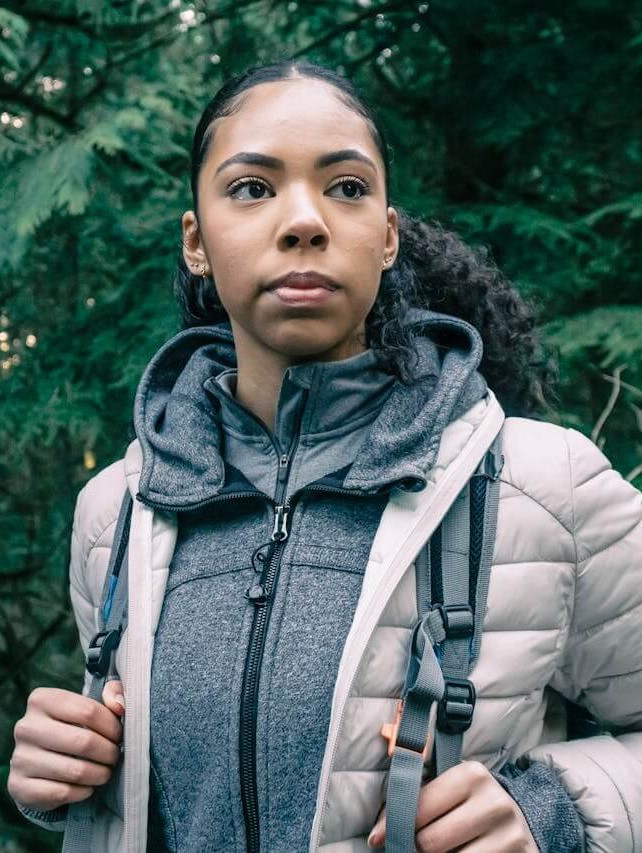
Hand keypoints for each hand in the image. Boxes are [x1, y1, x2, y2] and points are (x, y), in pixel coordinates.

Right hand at [8, 682, 124, 812]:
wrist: (39, 763)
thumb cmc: (72, 727)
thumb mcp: (89, 704)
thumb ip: (112, 694)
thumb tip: (120, 705)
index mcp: (42, 700)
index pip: (89, 711)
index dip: (112, 726)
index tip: (119, 735)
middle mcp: (26, 727)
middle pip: (83, 742)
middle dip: (109, 752)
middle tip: (115, 756)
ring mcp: (20, 758)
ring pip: (75, 771)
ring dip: (99, 774)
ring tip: (105, 772)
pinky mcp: (19, 786)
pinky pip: (61, 793)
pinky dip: (82, 792)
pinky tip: (87, 787)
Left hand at [368, 760, 537, 851]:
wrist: (517, 820)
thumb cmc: (467, 804)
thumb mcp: (446, 792)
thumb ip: (416, 801)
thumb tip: (378, 835)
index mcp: (471, 775)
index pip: (420, 807)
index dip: (394, 825)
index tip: (378, 839)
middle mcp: (493, 802)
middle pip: (431, 841)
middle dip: (417, 847)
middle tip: (415, 845)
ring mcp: (510, 834)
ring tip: (443, 848)